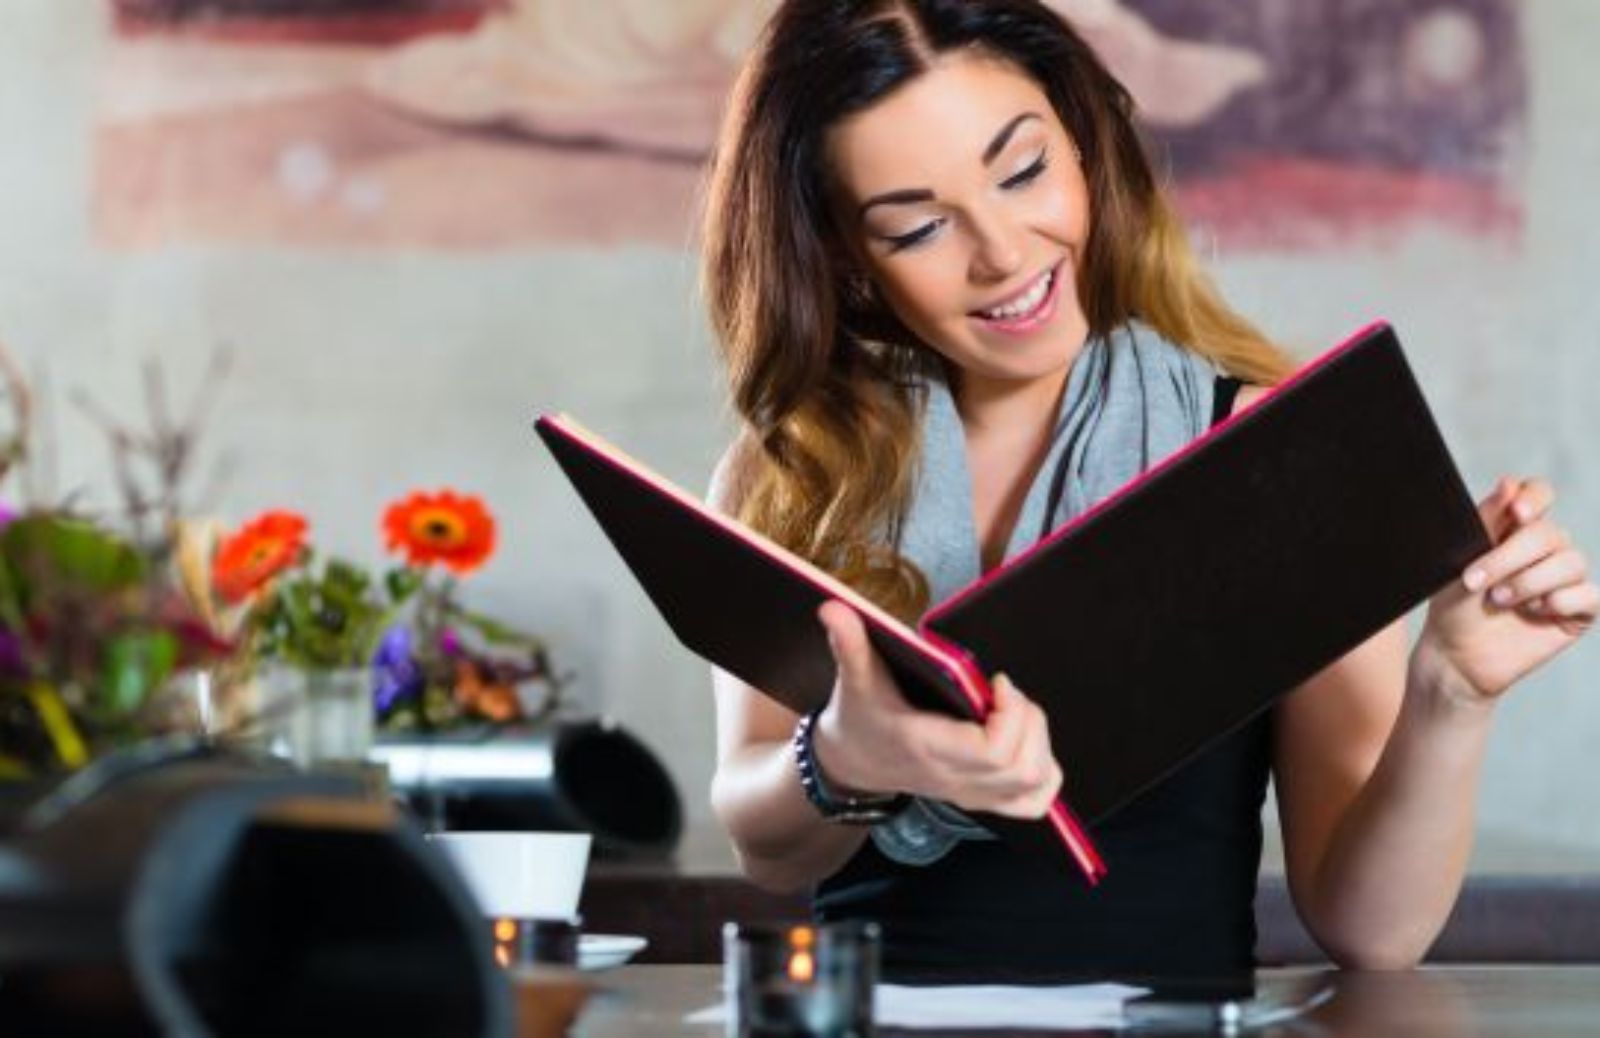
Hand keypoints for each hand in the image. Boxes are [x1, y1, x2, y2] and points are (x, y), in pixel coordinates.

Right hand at [812, 600, 1062, 818]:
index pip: (993, 752)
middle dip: (1029, 722)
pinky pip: (1033, 802)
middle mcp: (952, 777)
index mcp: (927, 747)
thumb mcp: (854, 678)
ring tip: (1016, 713)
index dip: (1011, 714)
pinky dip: (1045, 773)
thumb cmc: (859, 717)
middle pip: (1022, 768)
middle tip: (1007, 693)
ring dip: (1040, 743)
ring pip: (1034, 784)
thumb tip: (833, 607)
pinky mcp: (980, 797)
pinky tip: (1028, 744)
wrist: (850, 762)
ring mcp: (969, 792)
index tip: (997, 681)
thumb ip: (848, 642)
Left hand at [1420, 477, 1596, 701]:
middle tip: (1477, 582)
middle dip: (1509, 557)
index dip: (1534, 498)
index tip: (1516, 514)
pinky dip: (1559, 602)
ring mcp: (1564, 578)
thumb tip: (1509, 484)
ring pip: (1571, 562)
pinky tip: (1534, 613)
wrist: (1455, 654)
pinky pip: (1588, 595)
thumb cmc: (1454, 605)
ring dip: (1530, 582)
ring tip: (1500, 600)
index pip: (1539, 493)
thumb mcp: (1462, 560)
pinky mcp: (1579, 610)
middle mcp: (1545, 548)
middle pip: (1549, 533)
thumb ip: (1487, 521)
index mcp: (1515, 527)